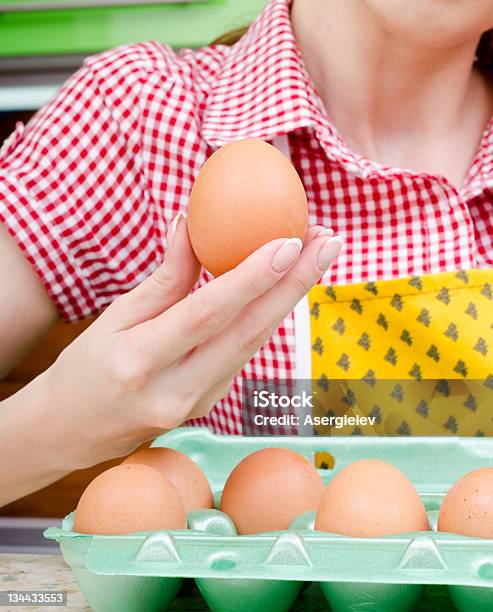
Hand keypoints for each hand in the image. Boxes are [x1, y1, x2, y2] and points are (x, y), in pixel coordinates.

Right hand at [0, 215, 341, 502]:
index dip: (251, 279)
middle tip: (330, 242)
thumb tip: (192, 225)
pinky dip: (265, 318)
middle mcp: (174, 392)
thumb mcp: (114, 317)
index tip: (291, 242)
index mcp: (138, 363)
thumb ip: (164, 278)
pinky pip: (242, 356)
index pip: (206, 316)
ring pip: (253, 346)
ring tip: (317, 256)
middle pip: (248, 334)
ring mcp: (196, 406)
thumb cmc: (85, 369)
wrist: (71, 431)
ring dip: (289, 299)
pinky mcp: (208, 407)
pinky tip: (285, 287)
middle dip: (296, 285)